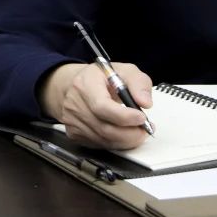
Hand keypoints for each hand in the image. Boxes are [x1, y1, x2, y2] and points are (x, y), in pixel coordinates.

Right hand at [38, 62, 153, 148]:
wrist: (70, 85)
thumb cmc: (98, 78)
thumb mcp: (123, 71)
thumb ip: (138, 83)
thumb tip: (146, 102)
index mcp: (85, 85)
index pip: (102, 107)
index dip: (124, 116)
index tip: (142, 117)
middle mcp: (74, 104)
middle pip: (105, 128)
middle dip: (131, 133)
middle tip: (146, 128)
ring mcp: (72, 121)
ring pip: (104, 140)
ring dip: (126, 140)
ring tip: (138, 131)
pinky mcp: (74, 134)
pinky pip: (100, 145)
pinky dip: (116, 143)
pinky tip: (123, 134)